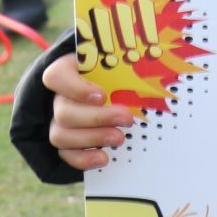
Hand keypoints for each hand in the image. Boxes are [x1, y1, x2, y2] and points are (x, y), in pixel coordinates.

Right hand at [44, 52, 134, 171]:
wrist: (115, 90)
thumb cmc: (119, 71)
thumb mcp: (122, 63)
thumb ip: (129, 62)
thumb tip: (160, 56)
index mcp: (69, 72)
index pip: (56, 77)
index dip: (75, 88)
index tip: (102, 95)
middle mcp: (59, 97)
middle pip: (62, 111)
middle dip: (97, 118)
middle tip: (126, 119)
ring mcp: (59, 121)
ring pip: (60, 135)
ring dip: (92, 139)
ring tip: (119, 138)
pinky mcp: (66, 142)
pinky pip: (65, 154)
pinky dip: (83, 159)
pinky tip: (104, 158)